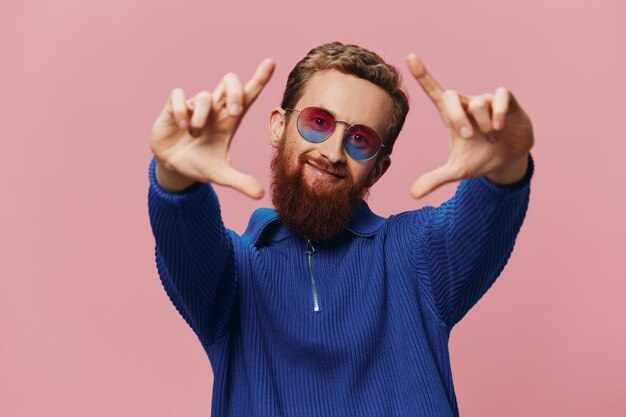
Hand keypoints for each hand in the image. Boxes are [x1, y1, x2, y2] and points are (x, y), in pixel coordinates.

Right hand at [150, 58, 274, 197]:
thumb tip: (260, 195)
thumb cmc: (200, 164)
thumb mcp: (220, 175)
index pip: (248, 95)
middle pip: (230, 81)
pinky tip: (182, 127)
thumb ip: (240, 182)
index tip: (271, 62)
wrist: (173, 167)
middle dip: (234, 92)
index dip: (259, 78)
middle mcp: (215, 108)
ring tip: (194, 135)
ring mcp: (195, 105)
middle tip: (232, 112)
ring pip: (204, 95)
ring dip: (201, 117)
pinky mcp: (175, 106)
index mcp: (230, 120)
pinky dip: (181, 111)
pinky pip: (179, 96)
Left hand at [406, 54, 533, 198]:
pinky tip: (499, 127)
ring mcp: (487, 101)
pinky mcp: (507, 101)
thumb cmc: (480, 159)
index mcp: (451, 116)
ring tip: (491, 139)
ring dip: (483, 124)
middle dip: (457, 115)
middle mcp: (467, 104)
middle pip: (452, 95)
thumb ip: (435, 179)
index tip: (410, 57)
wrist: (509, 160)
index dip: (422, 75)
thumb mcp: (457, 172)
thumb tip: (412, 194)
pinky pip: (500, 96)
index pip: (434, 91)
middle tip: (466, 135)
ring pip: (479, 102)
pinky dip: (498, 112)